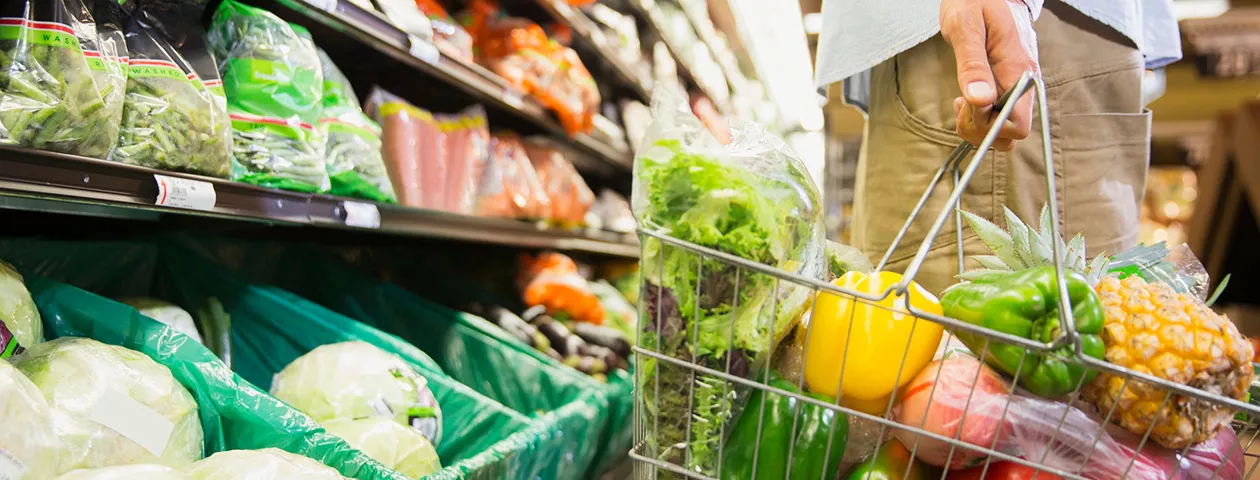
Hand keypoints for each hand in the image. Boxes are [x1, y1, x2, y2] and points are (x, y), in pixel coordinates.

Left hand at [940, 0, 1038, 150]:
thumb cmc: (976, 3)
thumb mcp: (966, 28)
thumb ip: (973, 65)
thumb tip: (980, 100)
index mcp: (1018, 70)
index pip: (1018, 124)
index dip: (989, 125)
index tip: (966, 103)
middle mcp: (1025, 83)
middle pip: (1012, 134)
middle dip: (980, 130)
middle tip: (960, 104)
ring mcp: (1019, 87)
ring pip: (1005, 131)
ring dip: (978, 127)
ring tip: (963, 102)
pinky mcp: (1009, 88)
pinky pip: (999, 117)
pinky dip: (980, 119)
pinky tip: (967, 100)